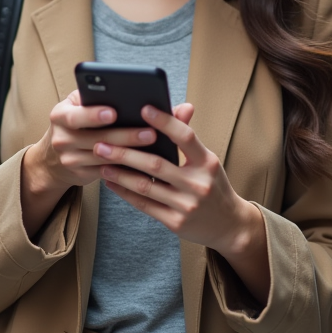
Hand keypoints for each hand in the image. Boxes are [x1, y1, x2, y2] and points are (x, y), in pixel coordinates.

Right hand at [20, 91, 157, 236]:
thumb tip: (120, 92)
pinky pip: (107, 171)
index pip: (75, 116)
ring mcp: (70, 160)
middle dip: (125, 135)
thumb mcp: (73, 106)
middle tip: (150, 131)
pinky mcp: (80, 175)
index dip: (94, 115)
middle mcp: (61, 139)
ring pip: (104, 157)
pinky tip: (143, 161)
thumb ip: (89, 98)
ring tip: (152, 145)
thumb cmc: (73, 123)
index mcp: (59, 116)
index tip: (114, 112)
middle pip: (97, 138)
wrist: (52, 158)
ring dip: (130, 152)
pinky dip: (126, 166)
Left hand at [94, 104, 270, 300]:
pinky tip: (111, 182)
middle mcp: (198, 183)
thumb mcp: (207, 160)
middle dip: (125, 152)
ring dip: (120, 173)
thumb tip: (178, 107)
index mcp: (207, 162)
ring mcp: (187, 205)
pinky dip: (125, 193)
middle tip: (102, 142)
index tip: (143, 108)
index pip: (185, 136)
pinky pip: (145, 205)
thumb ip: (188, 139)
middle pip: (155, 164)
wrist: (230, 225)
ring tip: (102, 162)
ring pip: (145, 186)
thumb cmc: (213, 185)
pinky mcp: (176, 223)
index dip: (165, 121)